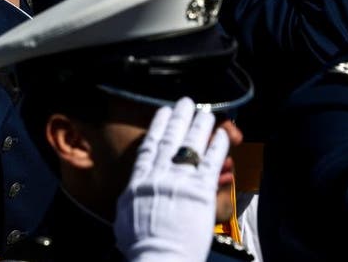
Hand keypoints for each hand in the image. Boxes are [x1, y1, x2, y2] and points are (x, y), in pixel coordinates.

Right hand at [114, 98, 227, 261]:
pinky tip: (222, 133)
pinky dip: (217, 146)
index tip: (162, 112)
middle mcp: (159, 175)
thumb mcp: (125, 216)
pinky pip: (211, 162)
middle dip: (179, 118)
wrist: (159, 257)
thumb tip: (132, 190)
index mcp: (139, 181)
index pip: (150, 147)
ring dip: (199, 125)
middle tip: (185, 102)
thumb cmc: (141, 244)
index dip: (157, 127)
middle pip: (171, 140)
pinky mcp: (201, 191)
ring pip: (192, 146)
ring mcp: (181, 181)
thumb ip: (131, 197)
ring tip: (206, 111)